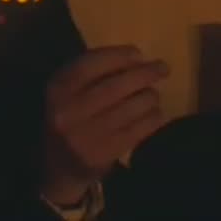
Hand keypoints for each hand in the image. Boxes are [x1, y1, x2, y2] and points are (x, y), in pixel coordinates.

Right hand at [41, 45, 167, 204]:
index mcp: (57, 90)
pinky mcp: (103, 154)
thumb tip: (137, 58)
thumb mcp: (69, 92)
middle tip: (163, 68)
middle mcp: (68, 112)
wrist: (58, 168)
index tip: (139, 53)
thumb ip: (94, 72)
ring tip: (153, 96)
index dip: (119, 55)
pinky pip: (139, 130)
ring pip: (131, 108)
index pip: (91, 64)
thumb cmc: (71, 119)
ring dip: (150, 97)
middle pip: (116, 86)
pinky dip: (153, 118)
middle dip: (145, 73)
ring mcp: (86, 136)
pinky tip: (156, 114)